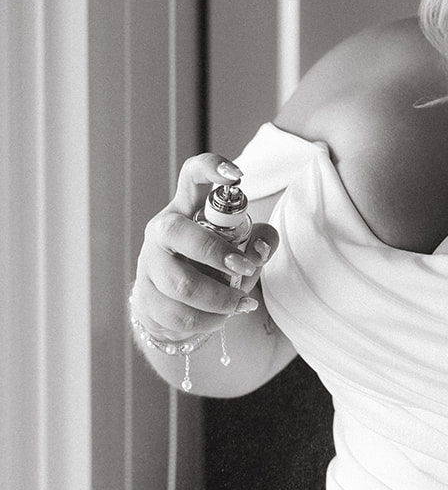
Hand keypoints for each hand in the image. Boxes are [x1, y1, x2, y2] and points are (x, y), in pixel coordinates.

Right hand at [131, 152, 277, 341]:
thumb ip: (260, 241)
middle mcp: (162, 231)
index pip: (192, 176)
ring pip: (181, 284)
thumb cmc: (213, 267)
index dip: (211, 168)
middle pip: (176, 231)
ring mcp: (149, 264)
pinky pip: (179, 315)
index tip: (238, 176)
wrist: (175, 307)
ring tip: (241, 304)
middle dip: (215, 252)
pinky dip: (209, 321)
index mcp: (187, 208)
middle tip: (246, 268)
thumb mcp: (241, 249)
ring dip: (219, 299)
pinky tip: (222, 318)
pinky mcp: (144, 298)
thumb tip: (260, 249)